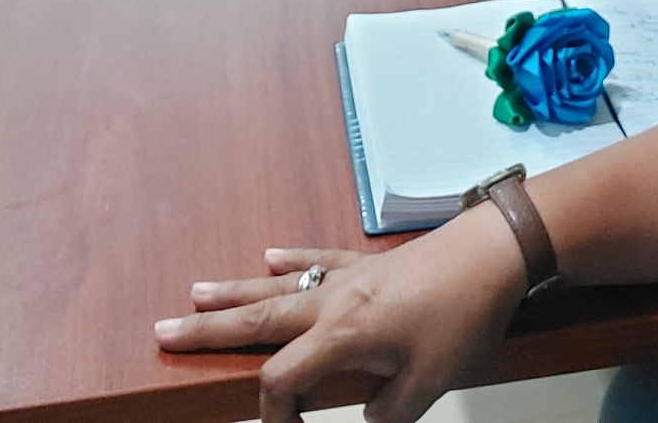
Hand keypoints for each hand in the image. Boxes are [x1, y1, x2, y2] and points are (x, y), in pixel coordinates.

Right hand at [155, 205, 528, 422]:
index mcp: (342, 334)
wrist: (495, 252)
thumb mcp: (427, 385)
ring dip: (235, 292)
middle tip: (162, 329)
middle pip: (259, 319)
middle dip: (208, 329)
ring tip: (194, 293)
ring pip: (279, 286)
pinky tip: (269, 256)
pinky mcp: (370, 263)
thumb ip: (387, 415)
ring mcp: (350, 277)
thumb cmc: (464, 316)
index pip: (283, 380)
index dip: (274, 414)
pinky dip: (292, 262)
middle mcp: (334, 301)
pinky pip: (320, 261)